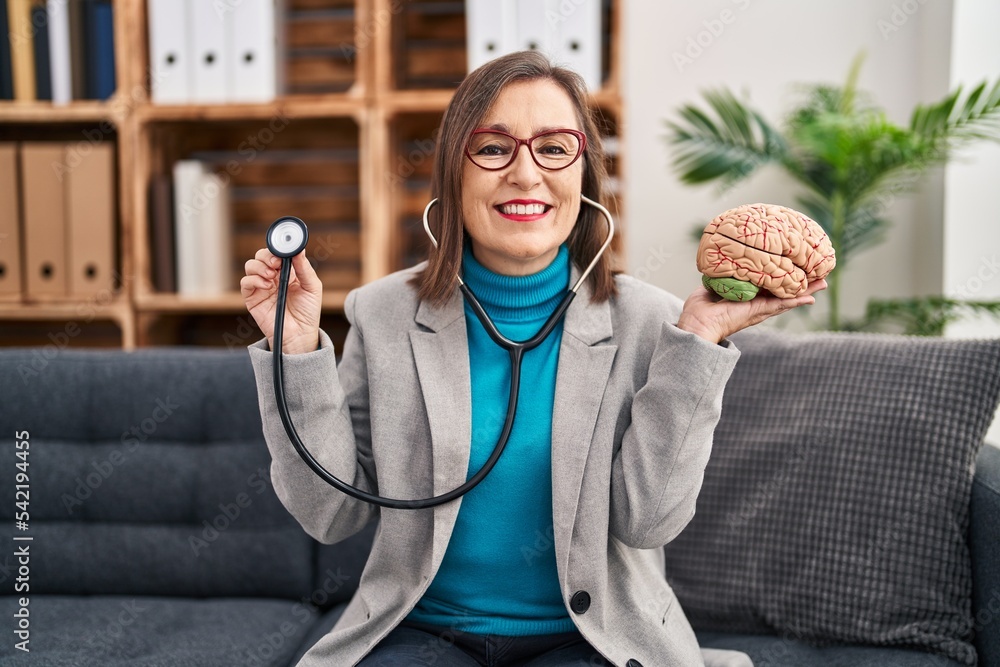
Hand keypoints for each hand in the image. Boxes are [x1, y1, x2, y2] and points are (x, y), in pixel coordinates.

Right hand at [241, 248, 322, 354]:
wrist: (299, 335)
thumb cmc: (307, 312)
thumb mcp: (312, 287)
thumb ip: (305, 268)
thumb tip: (299, 250)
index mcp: (288, 271)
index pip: (277, 252)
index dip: (278, 248)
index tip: (283, 250)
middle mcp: (272, 276)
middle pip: (261, 256)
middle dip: (267, 256)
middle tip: (276, 264)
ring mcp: (261, 286)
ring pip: (251, 265)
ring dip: (259, 267)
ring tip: (271, 276)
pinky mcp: (252, 298)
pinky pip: (245, 282)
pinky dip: (254, 280)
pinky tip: (267, 286)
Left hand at [676, 279, 827, 344]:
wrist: (697, 325)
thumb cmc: (699, 310)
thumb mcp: (711, 287)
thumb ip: (720, 277)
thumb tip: (722, 264)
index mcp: (745, 297)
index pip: (767, 286)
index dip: (780, 278)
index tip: (793, 270)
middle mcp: (755, 304)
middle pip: (783, 293)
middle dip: (801, 285)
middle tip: (819, 277)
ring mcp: (759, 309)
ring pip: (787, 299)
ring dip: (806, 291)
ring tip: (823, 283)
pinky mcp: (758, 312)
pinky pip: (781, 305)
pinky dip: (796, 301)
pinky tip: (811, 297)